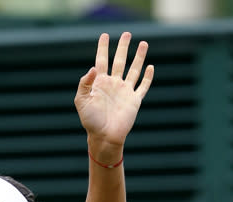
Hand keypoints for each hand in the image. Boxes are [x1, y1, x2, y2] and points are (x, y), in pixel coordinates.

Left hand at [74, 32, 153, 161]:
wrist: (104, 136)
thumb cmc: (91, 121)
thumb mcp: (81, 101)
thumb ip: (84, 83)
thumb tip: (94, 67)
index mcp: (100, 84)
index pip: (102, 61)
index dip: (103, 48)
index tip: (105, 36)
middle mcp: (113, 85)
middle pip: (119, 61)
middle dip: (123, 47)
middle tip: (127, 33)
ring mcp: (125, 92)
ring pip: (133, 70)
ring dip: (138, 57)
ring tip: (143, 43)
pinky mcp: (134, 101)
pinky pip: (143, 86)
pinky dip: (148, 77)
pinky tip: (150, 67)